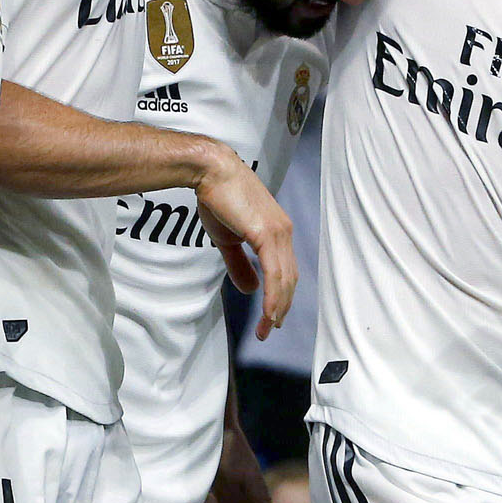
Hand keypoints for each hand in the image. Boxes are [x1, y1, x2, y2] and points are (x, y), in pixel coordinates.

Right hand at [193, 152, 296, 337]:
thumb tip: (251, 290)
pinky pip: (274, 272)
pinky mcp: (267, 234)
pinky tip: (268, 312)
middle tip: (268, 330)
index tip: (271, 318)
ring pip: (284, 279)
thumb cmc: (218, 198)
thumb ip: (239, 265)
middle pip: (290, 279)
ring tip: (266, 328)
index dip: (281, 296)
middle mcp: (284, 233)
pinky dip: (273, 295)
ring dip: (277, 307)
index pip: (286, 271)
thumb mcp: (228, 239)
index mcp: (278, 232)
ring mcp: (279, 233)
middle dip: (281, 307)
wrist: (211, 171)